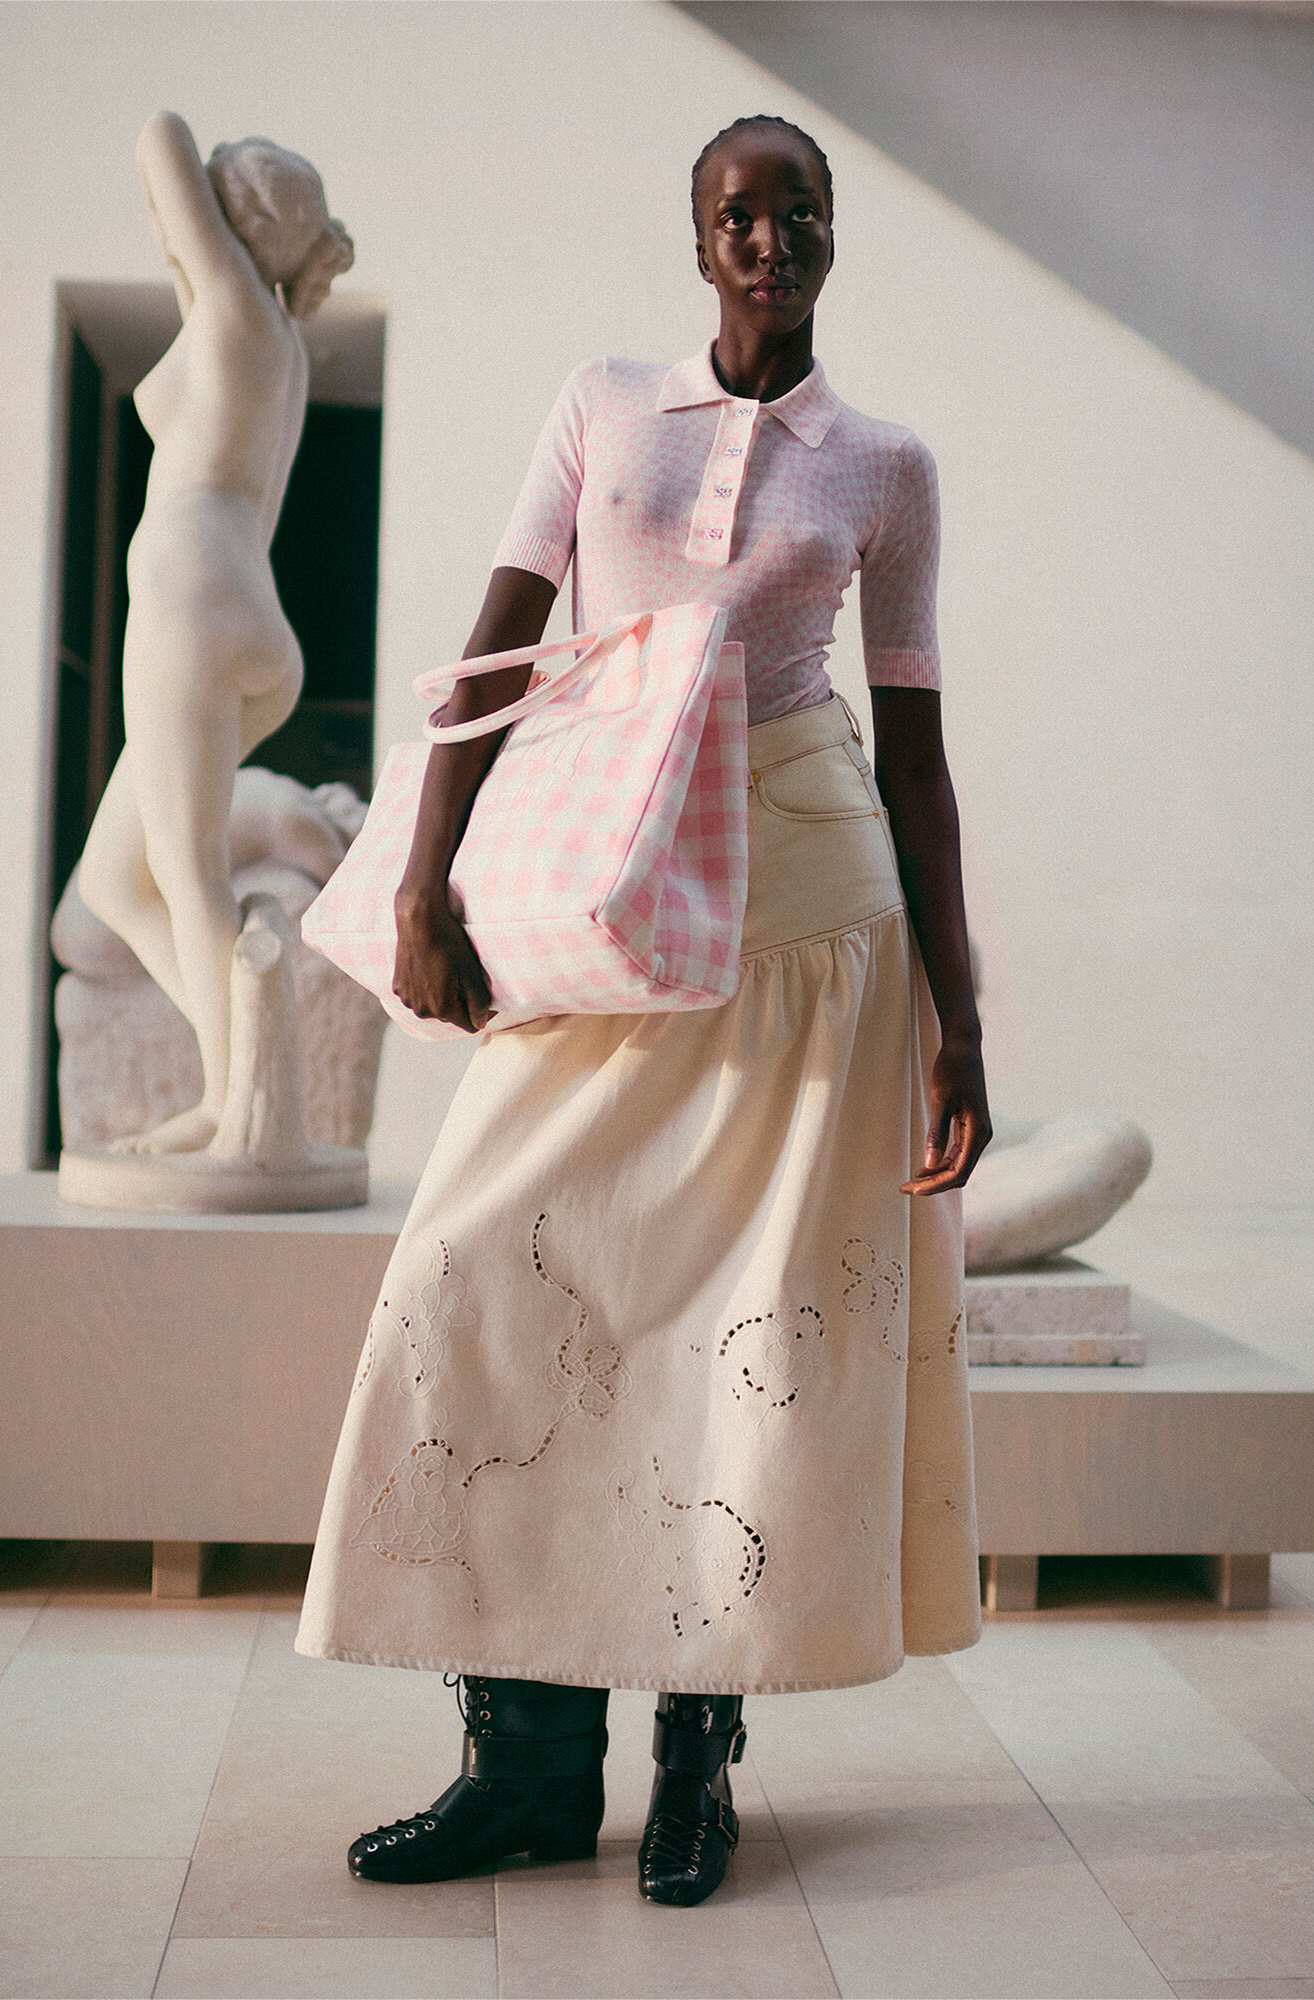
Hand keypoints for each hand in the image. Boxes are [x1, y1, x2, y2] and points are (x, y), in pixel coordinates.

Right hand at [393, 886, 495, 1034]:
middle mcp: (422, 1010)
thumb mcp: (471, 973)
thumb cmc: (449, 944)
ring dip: (442, 996)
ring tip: (448, 972)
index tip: (489, 1001)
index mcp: (442, 1009)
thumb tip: (481, 1022)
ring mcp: (407, 999)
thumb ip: (478, 1002)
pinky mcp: (398, 987)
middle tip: (466, 979)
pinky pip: (418, 995)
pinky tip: (430, 968)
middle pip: (450, 1016)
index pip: (470, 1025)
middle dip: (461, 1004)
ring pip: (432, 1006)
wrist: (418, 921)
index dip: (483, 1015)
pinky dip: (426, 988)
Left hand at [901, 1033, 991, 1194]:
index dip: (936, 1184)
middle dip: (934, 1185)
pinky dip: (940, 1163)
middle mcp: (981, 1136)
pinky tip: (923, 1166)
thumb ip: (936, 1133)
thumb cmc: (952, 1070)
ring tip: (910, 1182)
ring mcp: (977, 1133)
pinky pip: (957, 1154)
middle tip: (905, 1189)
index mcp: (978, 1132)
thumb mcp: (940, 1100)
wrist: (964, 1048)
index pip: (959, 1171)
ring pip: (958, 1166)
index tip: (913, 1189)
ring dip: (936, 1176)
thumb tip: (929, 1163)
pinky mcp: (970, 1127)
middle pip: (959, 1173)